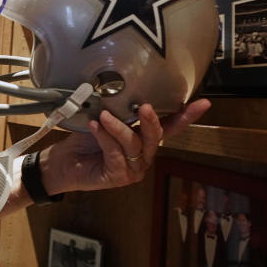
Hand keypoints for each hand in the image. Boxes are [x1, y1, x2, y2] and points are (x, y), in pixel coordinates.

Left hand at [42, 99, 210, 193]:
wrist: (62, 162)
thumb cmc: (85, 139)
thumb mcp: (105, 118)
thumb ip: (120, 110)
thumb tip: (127, 88)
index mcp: (145, 139)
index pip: (170, 126)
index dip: (187, 116)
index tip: (203, 103)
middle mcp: (144, 155)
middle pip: (156, 137)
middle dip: (151, 121)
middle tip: (144, 107)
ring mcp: (133, 169)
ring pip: (134, 144)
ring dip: (118, 128)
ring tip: (103, 116)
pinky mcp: (118, 178)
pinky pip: (116, 154)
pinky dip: (105, 138)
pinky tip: (94, 126)